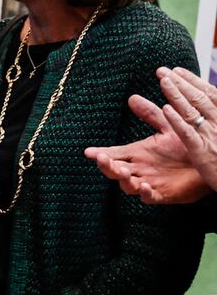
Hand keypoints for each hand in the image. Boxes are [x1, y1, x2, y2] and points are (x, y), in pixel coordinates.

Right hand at [85, 93, 207, 203]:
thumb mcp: (168, 126)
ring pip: (128, 185)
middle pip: (115, 170)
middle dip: (107, 166)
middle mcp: (139, 169)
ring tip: (124, 173)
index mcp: (137, 153)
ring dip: (124, 180)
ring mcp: (148, 182)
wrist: (207, 160)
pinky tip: (144, 186)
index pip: (114, 154)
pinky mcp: (162, 194)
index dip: (100, 154)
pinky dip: (145, 193)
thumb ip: (150, 114)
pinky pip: (150, 197)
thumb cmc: (187, 144)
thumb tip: (133, 97)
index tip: (88, 152)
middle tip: (102, 159)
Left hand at [156, 67, 216, 191]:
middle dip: (180, 82)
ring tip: (162, 81)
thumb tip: (207, 102)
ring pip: (192, 111)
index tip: (177, 70)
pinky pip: (188, 133)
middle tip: (161, 70)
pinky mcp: (202, 151)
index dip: (193, 81)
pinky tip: (165, 109)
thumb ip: (216, 114)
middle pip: (198, 98)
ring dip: (176, 94)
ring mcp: (212, 136)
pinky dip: (177, 120)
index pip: (209, 93)